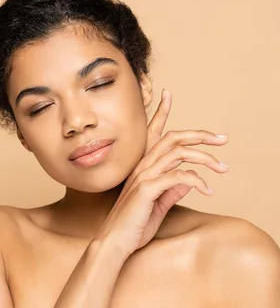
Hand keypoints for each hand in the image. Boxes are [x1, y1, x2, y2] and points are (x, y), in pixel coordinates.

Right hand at [96, 89, 228, 257]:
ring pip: (178, 154)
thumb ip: (172, 190)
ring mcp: (143, 176)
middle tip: (222, 139)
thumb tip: (190, 180)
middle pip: (172, 138)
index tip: (168, 95)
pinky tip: (207, 190)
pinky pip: (178, 177)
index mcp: (142, 167)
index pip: (154, 134)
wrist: (115, 241)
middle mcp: (141, 166)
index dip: (161, 112)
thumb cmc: (133, 225)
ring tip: (223, 168)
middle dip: (200, 135)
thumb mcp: (157, 204)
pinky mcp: (147, 189)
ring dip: (205, 159)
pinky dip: (197, 181)